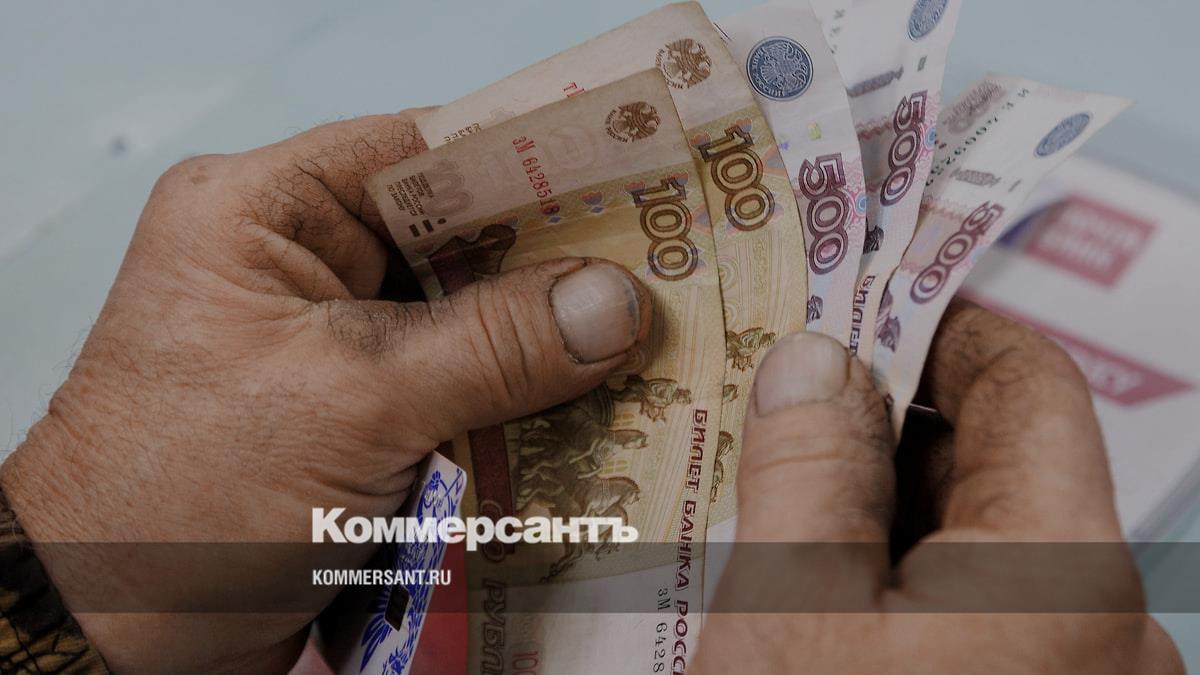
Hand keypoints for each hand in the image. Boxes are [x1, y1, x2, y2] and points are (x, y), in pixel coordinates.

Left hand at [0, 111, 651, 672]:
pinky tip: (593, 412)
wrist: (115, 639)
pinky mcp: (355, 416)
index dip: (532, 162)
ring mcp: (330, 344)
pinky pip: (456, 388)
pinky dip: (517, 405)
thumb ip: (494, 347)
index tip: (633, 183)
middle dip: (555, 266)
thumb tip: (618, 303)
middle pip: (457, 240)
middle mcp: (299, 262)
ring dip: (545, 345)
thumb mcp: (351, 404)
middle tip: (666, 278)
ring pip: (466, 320)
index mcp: (264, 211)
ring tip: (650, 346)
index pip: (423, 153)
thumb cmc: (186, 501)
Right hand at [694, 300, 1183, 673]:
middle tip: (779, 405)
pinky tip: (814, 595)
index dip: (939, 326)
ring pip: (978, 549)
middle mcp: (1104, 624)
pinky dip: (899, 585)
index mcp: (1064, 569)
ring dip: (881, 513)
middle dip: (887, 425)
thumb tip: (816, 360)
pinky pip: (974, 615)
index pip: (1028, 383)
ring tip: (776, 506)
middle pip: (999, 466)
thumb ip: (810, 465)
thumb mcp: (791, 604)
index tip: (852, 305)